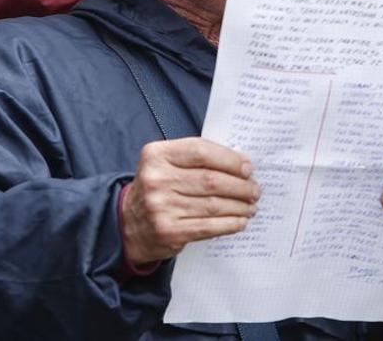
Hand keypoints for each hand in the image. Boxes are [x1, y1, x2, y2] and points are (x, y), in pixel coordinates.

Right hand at [120, 138, 260, 268]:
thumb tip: (240, 165)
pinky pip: (208, 226)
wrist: (127, 224)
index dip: (230, 159)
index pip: (201, 151)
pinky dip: (229, 223)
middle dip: (240, 186)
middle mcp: (156, 180)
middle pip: (211, 180)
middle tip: (254, 190)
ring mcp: (161, 207)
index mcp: (157, 155)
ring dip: (239, 206)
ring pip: (213, 204)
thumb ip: (196, 159)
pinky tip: (240, 221)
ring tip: (251, 206)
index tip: (248, 168)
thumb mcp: (166, 164)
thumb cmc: (158, 188)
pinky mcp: (168, 231)